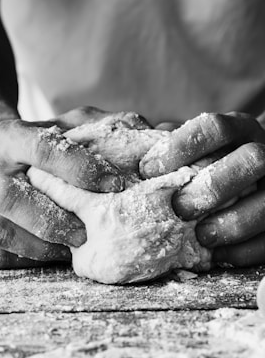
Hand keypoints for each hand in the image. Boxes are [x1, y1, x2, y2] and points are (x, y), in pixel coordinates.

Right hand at [0, 106, 124, 268]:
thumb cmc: (34, 135)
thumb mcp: (62, 122)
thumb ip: (97, 127)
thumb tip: (145, 140)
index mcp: (10, 136)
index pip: (43, 149)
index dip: (78, 168)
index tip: (113, 184)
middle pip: (10, 198)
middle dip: (52, 220)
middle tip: (84, 234)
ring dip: (38, 247)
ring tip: (71, 251)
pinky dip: (25, 259)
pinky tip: (50, 254)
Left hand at [140, 112, 264, 266]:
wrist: (242, 178)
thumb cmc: (204, 162)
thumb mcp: (189, 146)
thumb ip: (168, 144)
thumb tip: (131, 155)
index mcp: (239, 128)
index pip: (215, 127)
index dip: (180, 147)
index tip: (149, 170)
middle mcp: (264, 151)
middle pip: (252, 159)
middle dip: (214, 186)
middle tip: (180, 207)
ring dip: (234, 222)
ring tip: (202, 236)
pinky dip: (246, 249)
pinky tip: (219, 255)